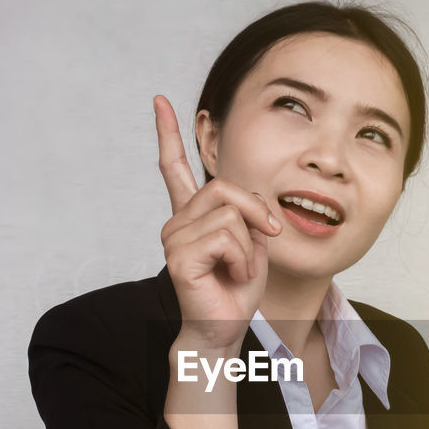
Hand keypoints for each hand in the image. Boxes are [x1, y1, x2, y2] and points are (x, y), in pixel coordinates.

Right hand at [154, 95, 281, 350]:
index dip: (168, 133)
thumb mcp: (254, 242)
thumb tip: (250, 199)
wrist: (226, 328)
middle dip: (256, 211)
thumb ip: (249, 213)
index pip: (174, 168)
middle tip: (268, 236)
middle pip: (223, 187)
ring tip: (239, 270)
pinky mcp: (179, 257)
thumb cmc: (238, 290)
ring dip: (249, 246)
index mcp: (192, 215)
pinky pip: (225, 237)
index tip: (160, 101)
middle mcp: (177, 222)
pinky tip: (234, 277)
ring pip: (229, 215)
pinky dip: (242, 258)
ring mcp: (174, 239)